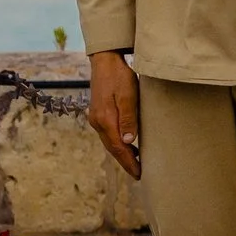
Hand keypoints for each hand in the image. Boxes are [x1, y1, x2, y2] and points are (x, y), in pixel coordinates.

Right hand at [88, 51, 140, 178]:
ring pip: (110, 141)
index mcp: (104, 119)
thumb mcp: (128, 95)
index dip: (129, 161)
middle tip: (138, 174)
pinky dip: (117, 143)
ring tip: (135, 163)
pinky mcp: (99, 113)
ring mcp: (96, 117)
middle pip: (112, 148)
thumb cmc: (120, 76)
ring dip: (121, 153)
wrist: (105, 61)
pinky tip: (127, 145)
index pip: (118, 147)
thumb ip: (128, 118)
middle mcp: (97, 121)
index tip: (139, 173)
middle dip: (125, 162)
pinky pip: (109, 134)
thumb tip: (129, 141)